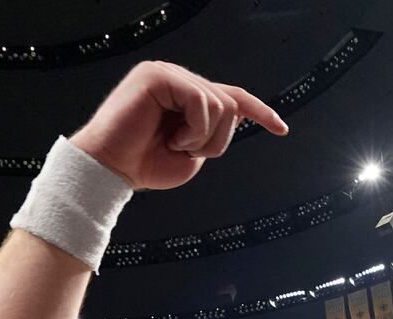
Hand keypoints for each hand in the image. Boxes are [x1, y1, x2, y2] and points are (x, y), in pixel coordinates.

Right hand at [70, 62, 287, 191]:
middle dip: (217, 139)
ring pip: (220, 104)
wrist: (111, 170)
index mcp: (184, 96)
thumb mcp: (192, 152)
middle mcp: (177, 79)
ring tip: (175, 144)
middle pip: (230, 104)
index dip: (259, 111)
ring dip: (204, 137)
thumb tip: (234, 115)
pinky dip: (193, 129)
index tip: (281, 128)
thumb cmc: (144, 164)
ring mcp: (167, 73)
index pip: (230, 96)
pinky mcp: (157, 75)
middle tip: (186, 151)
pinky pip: (201, 101)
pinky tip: (171, 138)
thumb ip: (213, 133)